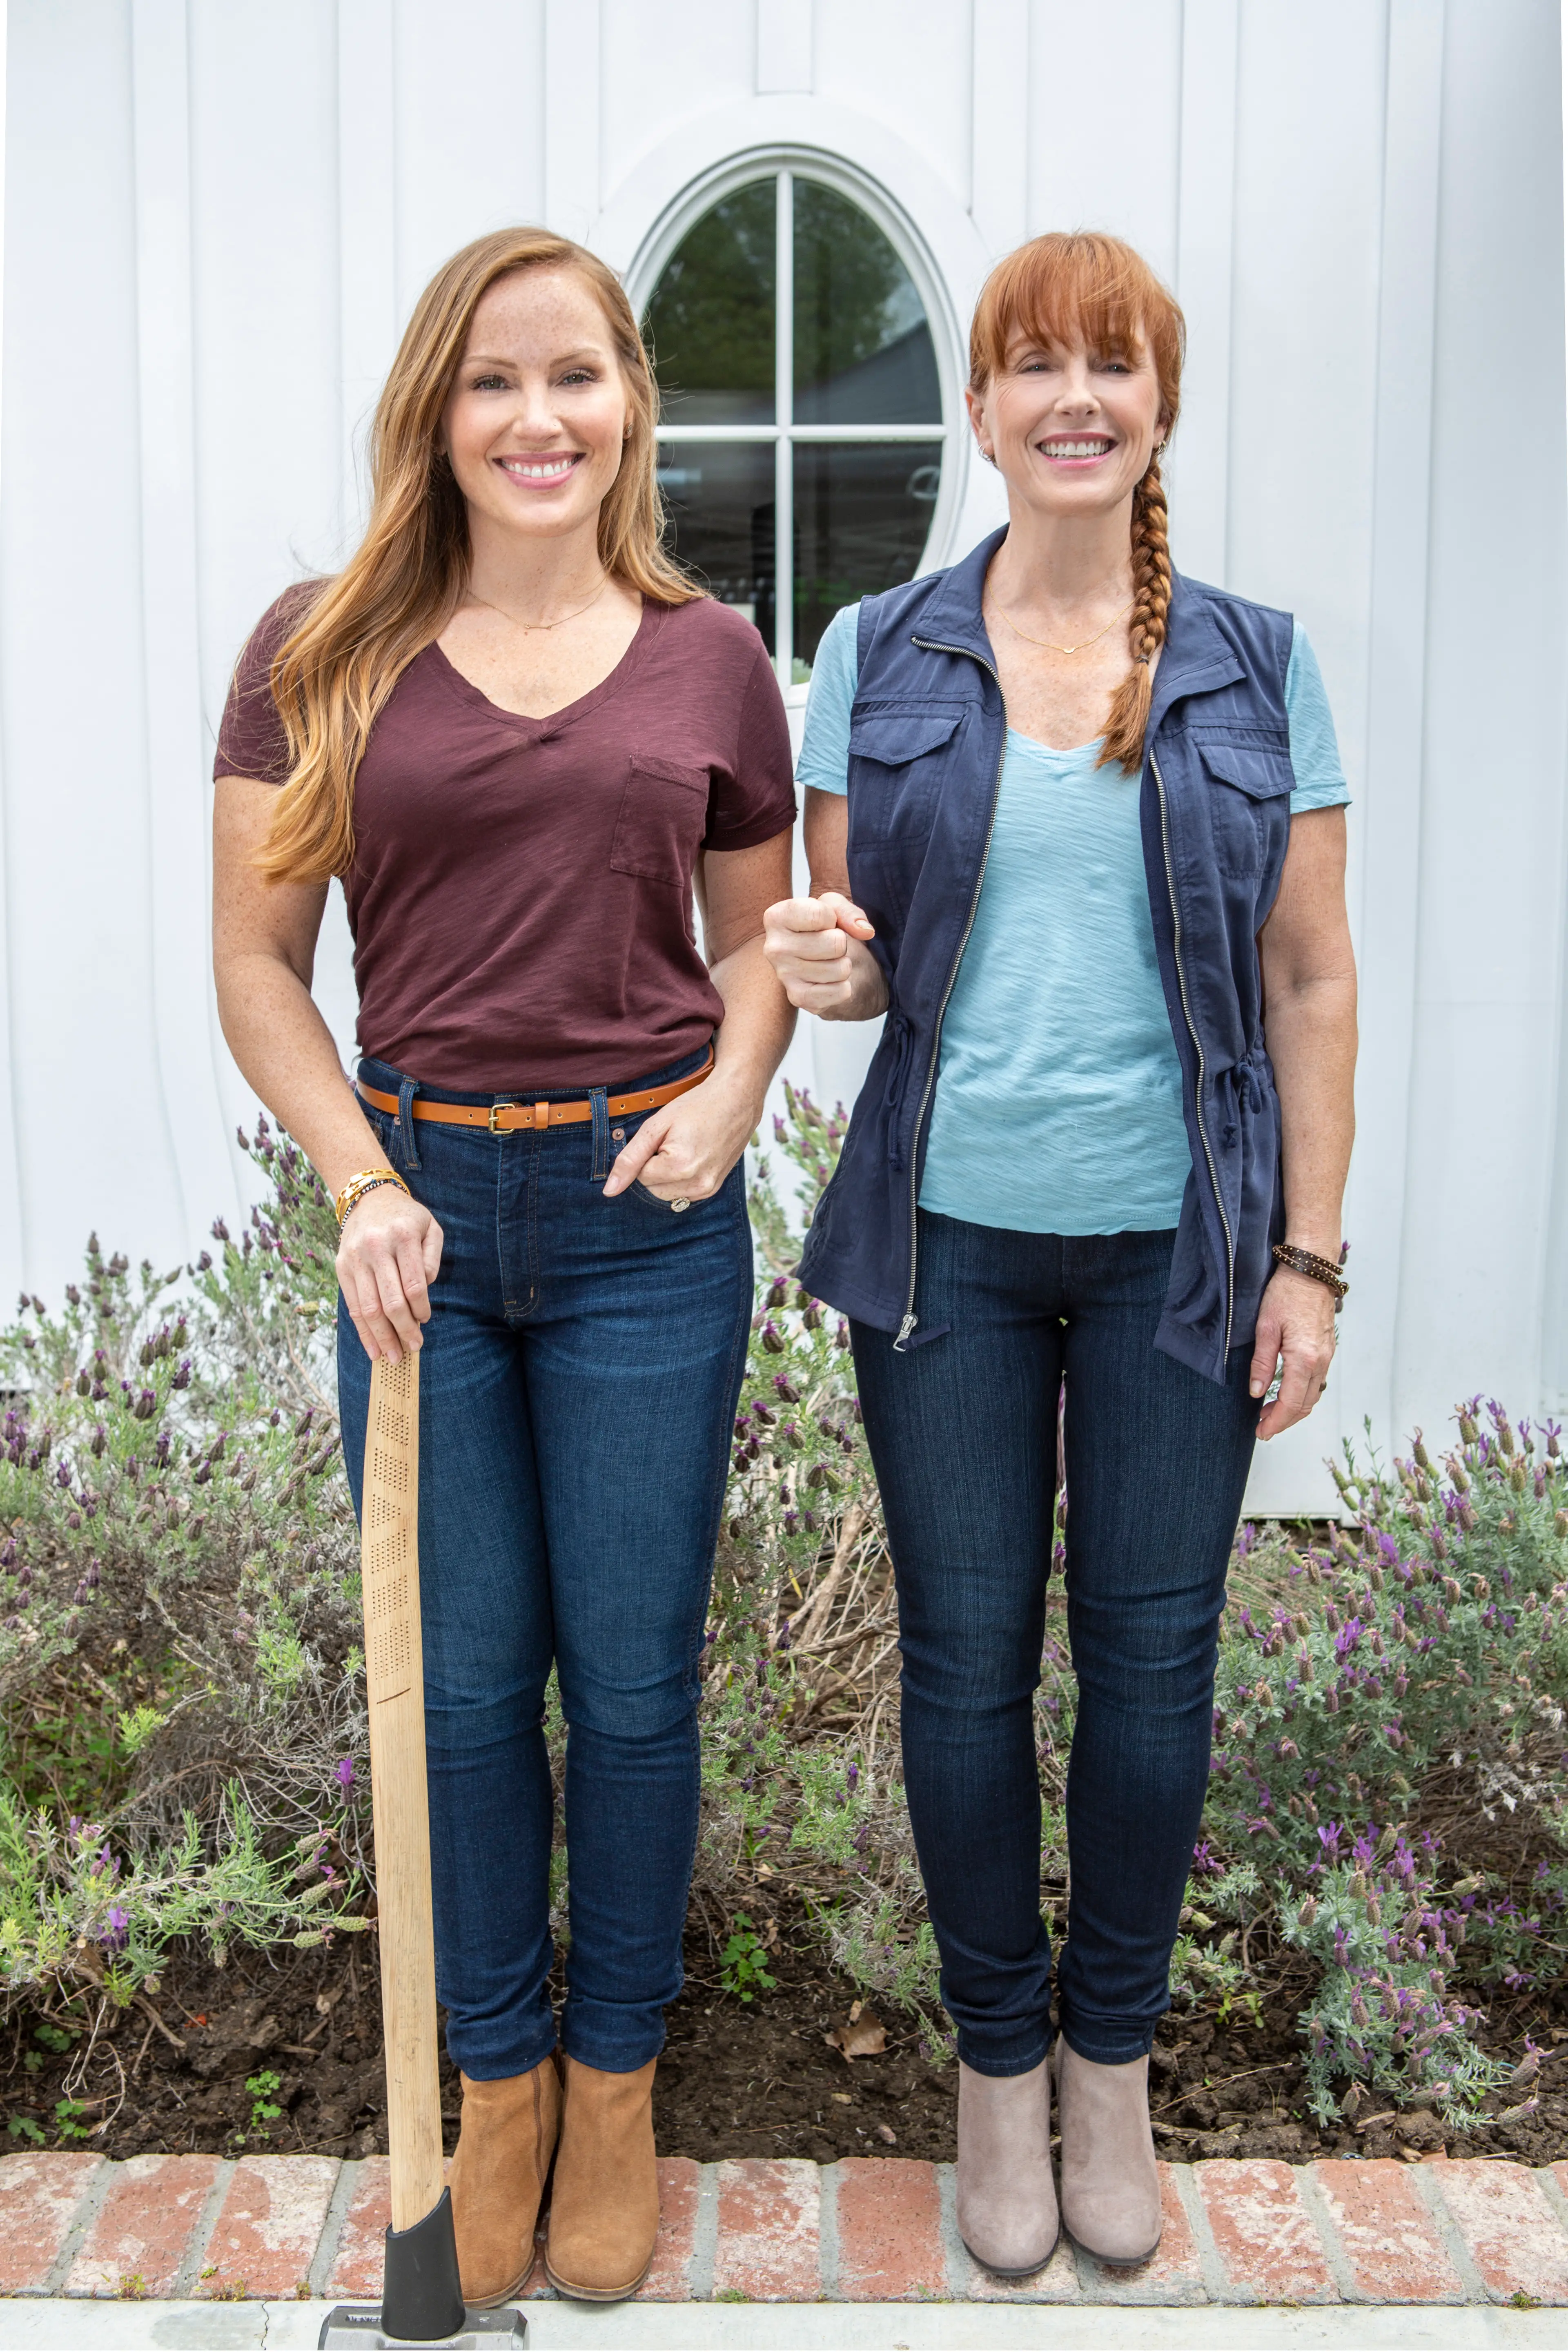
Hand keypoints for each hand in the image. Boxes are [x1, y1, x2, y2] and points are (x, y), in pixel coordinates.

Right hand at [336, 1181, 443, 1362]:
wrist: (368, 1197)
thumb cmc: (406, 1217)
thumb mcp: (430, 1227)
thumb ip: (432, 1258)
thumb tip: (423, 1290)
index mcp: (402, 1236)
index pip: (414, 1284)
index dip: (421, 1308)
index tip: (425, 1320)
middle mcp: (376, 1248)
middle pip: (390, 1301)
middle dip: (403, 1330)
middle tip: (414, 1348)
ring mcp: (355, 1259)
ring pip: (368, 1308)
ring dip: (382, 1337)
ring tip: (392, 1357)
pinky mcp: (341, 1267)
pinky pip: (352, 1306)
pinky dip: (363, 1331)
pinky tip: (373, 1348)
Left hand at [602, 1073, 756, 1204]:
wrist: (737, 1100)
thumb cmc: (697, 1106)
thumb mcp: (656, 1126)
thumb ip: (629, 1159)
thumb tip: (609, 1190)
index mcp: (679, 1167)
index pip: (640, 1177)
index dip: (647, 1154)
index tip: (663, 1137)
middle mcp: (696, 1184)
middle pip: (652, 1188)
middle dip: (654, 1167)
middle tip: (673, 1141)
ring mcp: (708, 1189)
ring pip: (665, 1194)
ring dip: (666, 1175)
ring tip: (683, 1148)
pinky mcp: (713, 1189)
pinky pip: (682, 1194)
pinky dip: (679, 1179)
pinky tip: (692, 1157)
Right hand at [762, 891, 885, 1018]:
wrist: (822, 962)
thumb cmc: (822, 930)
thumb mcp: (833, 908)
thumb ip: (847, 911)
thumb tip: (864, 931)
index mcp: (776, 918)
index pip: (819, 914)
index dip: (833, 918)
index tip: (825, 922)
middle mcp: (774, 947)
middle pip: (835, 943)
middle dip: (842, 944)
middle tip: (828, 946)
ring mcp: (784, 975)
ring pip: (840, 968)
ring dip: (843, 965)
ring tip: (828, 961)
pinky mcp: (798, 998)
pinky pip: (840, 991)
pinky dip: (843, 986)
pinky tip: (828, 980)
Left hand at [1250, 1266, 1336, 1439]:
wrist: (1310, 1269)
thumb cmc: (1286, 1293)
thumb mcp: (1265, 1327)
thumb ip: (1263, 1363)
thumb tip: (1257, 1392)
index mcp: (1304, 1358)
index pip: (1292, 1403)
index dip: (1276, 1422)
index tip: (1262, 1432)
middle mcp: (1321, 1361)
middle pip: (1305, 1405)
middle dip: (1284, 1420)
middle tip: (1263, 1427)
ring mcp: (1327, 1355)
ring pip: (1313, 1395)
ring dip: (1293, 1408)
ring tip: (1269, 1412)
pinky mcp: (1327, 1349)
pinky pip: (1317, 1381)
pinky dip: (1302, 1394)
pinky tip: (1286, 1392)